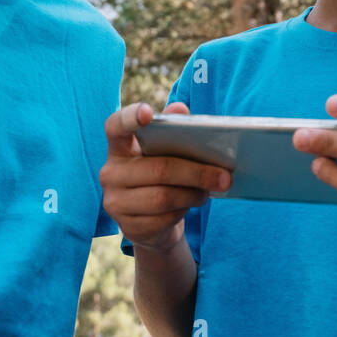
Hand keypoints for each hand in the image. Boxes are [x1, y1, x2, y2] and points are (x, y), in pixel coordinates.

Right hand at [100, 101, 231, 252]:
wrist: (152, 222)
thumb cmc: (160, 175)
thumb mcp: (165, 151)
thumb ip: (171, 128)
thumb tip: (180, 109)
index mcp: (119, 146)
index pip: (116, 126)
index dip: (130, 118)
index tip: (147, 113)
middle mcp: (110, 173)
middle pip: (159, 169)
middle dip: (197, 173)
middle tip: (225, 176)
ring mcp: (115, 202)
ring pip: (164, 197)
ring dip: (194, 193)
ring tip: (211, 190)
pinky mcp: (128, 227)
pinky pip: (164, 218)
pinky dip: (185, 210)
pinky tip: (193, 203)